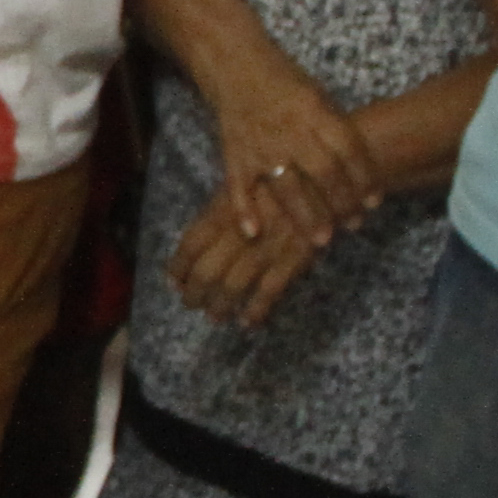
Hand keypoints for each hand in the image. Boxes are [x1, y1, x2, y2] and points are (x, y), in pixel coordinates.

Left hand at [165, 190, 326, 329]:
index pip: (191, 244)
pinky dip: (255, 311)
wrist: (323, 175)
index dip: (178, 268)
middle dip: (195, 293)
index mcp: (225, 209)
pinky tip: (247, 321)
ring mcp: (267, 246)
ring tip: (215, 316)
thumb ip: (218, 213)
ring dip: (220, 306)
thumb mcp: (242, 184)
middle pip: (207, 271)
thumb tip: (193, 247)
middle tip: (191, 303)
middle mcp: (241, 230)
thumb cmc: (276, 178)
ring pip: (233, 285)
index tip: (174, 283)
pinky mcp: (294, 258)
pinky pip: (269, 292)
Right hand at [206, 57, 382, 250]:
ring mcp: (260, 146)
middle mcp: (290, 131)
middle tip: (354, 224)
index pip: (347, 149)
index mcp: (315, 111)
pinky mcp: (234, 155)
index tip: (374, 202)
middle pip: (322, 173)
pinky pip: (239, 186)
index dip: (364, 177)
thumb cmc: (285, 81)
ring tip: (322, 240)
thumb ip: (335, 128)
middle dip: (341, 202)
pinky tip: (254, 233)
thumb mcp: (319, 94)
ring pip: (286, 187)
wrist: (237, 66)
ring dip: (306, 216)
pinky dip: (244, 210)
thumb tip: (359, 166)